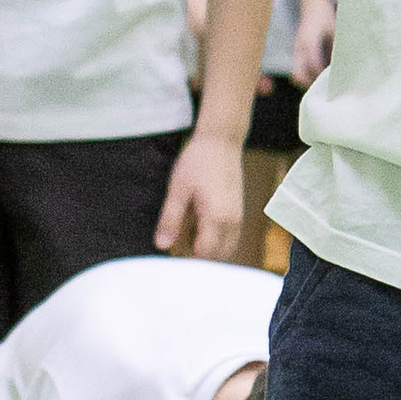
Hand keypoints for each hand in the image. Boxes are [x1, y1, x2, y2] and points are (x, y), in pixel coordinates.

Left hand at [158, 126, 242, 260]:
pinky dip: (216, 240)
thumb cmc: (198, 161)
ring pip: (226, 249)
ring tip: (188, 231)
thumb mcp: (177, 189)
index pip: (204, 255)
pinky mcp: (239, 212)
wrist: (221, 141)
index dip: (186, 258)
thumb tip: (161, 246)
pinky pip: (230, 238)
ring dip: (208, 249)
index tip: (170, 250)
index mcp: (217, 218)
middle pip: (217, 256)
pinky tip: (199, 224)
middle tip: (177, 240)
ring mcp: (238, 217)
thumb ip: (170, 220)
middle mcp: (232, 222)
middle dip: (197, 256)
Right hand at [290, 0, 335, 90]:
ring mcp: (296, 51)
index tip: (334, 87)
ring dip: (308, 82)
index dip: (323, 78)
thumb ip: (337, 49)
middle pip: (299, 75)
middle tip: (328, 92)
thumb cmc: (326, 17)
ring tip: (324, 88)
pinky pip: (298, 69)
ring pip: (297, 74)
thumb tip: (343, 67)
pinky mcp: (297, 52)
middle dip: (311, 85)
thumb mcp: (335, 31)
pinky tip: (320, 78)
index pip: (314, 66)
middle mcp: (299, 49)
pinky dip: (307, 76)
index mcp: (309, 42)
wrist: (313, 4)